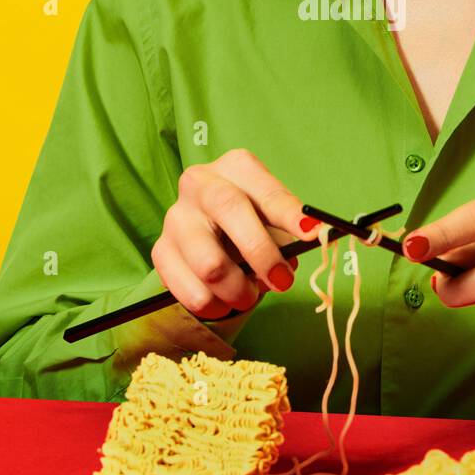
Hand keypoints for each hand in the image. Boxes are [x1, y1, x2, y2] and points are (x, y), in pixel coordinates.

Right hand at [151, 149, 319, 319]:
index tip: (313, 234)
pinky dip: (215, 306)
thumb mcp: (271, 216)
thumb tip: (313, 238)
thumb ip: (289, 227)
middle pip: (229, 209)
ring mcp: (176, 217)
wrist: (205, 230)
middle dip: (262, 254)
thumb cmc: (249, 220)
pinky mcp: (161, 251)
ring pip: (209, 263)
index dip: (290, 213)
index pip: (265, 189)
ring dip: (239, 290)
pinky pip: (191, 291)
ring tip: (250, 294)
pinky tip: (224, 302)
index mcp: (235, 167)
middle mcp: (199, 183)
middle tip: (283, 282)